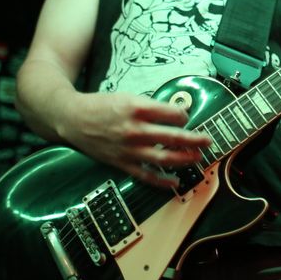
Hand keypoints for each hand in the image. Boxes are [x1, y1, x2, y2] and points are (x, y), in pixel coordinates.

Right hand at [58, 90, 211, 187]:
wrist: (73, 119)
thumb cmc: (102, 106)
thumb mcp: (128, 97)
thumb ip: (151, 107)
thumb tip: (176, 116)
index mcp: (137, 108)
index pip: (172, 114)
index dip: (184, 116)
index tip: (186, 118)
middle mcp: (135, 129)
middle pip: (173, 137)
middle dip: (194, 140)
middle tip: (207, 140)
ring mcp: (129, 149)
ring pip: (164, 158)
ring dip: (184, 159)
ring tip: (197, 158)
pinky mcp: (122, 163)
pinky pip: (146, 175)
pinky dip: (163, 181)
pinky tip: (176, 182)